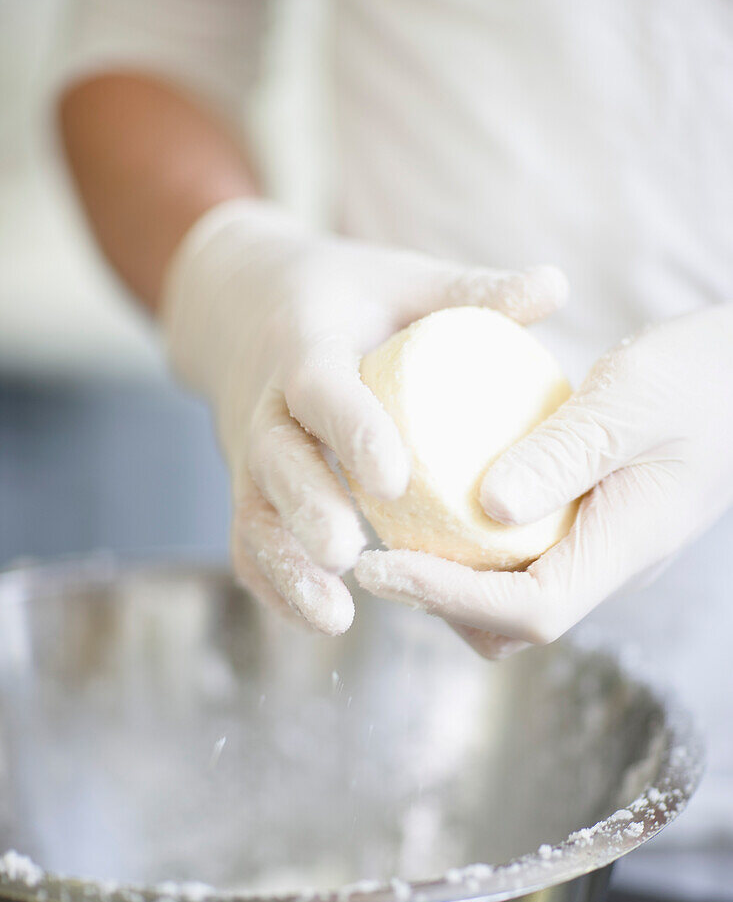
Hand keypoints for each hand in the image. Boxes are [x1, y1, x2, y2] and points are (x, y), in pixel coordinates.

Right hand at [163, 199, 566, 633]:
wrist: (248, 308)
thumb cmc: (350, 298)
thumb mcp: (404, 281)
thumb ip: (471, 291)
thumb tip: (555, 286)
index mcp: (303, 345)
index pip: (319, 388)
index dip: (352, 430)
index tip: (393, 477)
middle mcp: (266, 405)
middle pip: (276, 461)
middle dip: (306, 509)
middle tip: (347, 553)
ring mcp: (250, 455)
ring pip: (253, 514)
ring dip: (287, 567)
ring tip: (335, 617)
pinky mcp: (248, 489)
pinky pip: (249, 542)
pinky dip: (276, 585)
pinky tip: (320, 621)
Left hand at [356, 305, 732, 657]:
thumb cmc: (701, 379)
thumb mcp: (632, 399)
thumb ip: (564, 452)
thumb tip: (485, 504)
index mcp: (625, 547)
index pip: (529, 610)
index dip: (447, 598)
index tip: (379, 566)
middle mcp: (608, 565)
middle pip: (510, 622)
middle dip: (438, 600)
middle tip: (375, 553)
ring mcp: (598, 550)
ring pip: (511, 596)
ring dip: (451, 578)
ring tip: (395, 528)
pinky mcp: (586, 527)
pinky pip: (520, 558)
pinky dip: (472, 545)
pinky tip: (439, 498)